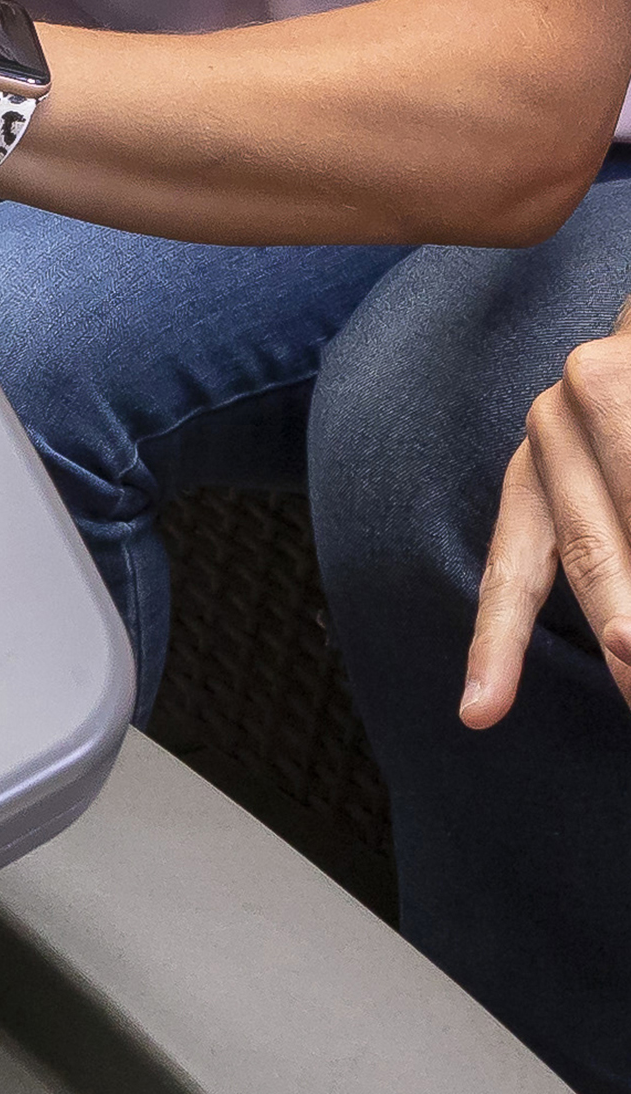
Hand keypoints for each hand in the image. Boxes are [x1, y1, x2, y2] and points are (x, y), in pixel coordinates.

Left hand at [463, 296, 630, 728]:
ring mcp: (606, 377)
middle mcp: (557, 419)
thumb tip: (620, 648)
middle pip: (590, 548)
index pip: (516, 569)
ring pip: (630, 508)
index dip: (497, 644)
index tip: (478, 716)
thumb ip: (603, 550)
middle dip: (622, 622)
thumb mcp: (592, 471)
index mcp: (537, 464)